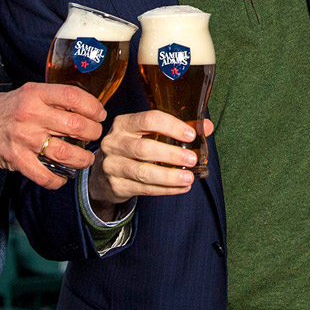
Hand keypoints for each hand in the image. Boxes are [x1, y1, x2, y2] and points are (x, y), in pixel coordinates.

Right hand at [0, 83, 106, 189]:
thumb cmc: (7, 109)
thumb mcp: (29, 92)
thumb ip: (54, 97)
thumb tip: (87, 105)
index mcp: (36, 94)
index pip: (73, 96)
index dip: (93, 106)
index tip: (100, 114)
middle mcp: (31, 115)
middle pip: (76, 125)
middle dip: (93, 133)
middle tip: (94, 135)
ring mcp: (25, 139)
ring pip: (66, 153)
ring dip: (83, 159)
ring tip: (86, 159)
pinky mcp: (17, 160)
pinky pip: (45, 176)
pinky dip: (58, 180)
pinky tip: (63, 176)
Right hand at [88, 111, 214, 217]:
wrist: (103, 171)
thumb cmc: (132, 145)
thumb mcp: (148, 132)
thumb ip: (177, 128)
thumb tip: (206, 126)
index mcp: (124, 123)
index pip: (148, 120)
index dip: (171, 126)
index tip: (190, 134)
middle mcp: (114, 143)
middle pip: (144, 149)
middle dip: (171, 155)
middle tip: (192, 159)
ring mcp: (112, 166)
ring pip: (143, 173)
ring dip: (169, 177)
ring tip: (189, 178)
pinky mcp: (116, 185)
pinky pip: (144, 189)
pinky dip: (165, 189)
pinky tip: (180, 188)